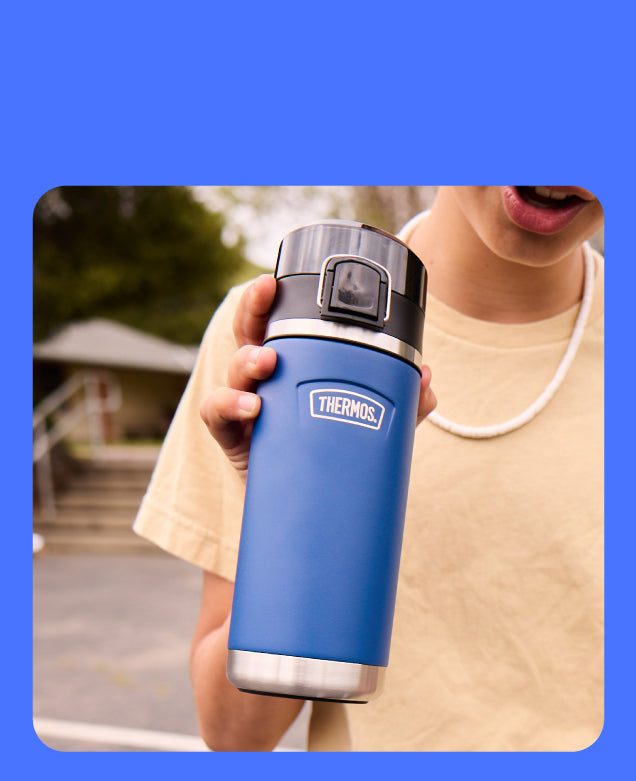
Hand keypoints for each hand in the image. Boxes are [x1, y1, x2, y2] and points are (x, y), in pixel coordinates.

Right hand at [200, 274, 436, 478]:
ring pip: (233, 371)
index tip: (274, 278)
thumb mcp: (367, 425)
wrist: (306, 506)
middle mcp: (264, 380)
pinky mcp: (233, 438)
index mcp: (291, 366)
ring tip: (267, 362)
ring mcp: (245, 407)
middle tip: (266, 293)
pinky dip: (229, 406)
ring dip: (247, 360)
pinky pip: (216, 416)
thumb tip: (426, 383)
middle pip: (247, 333)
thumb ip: (399, 404)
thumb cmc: (330, 452)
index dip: (270, 298)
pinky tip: (252, 407)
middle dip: (252, 309)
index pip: (277, 323)